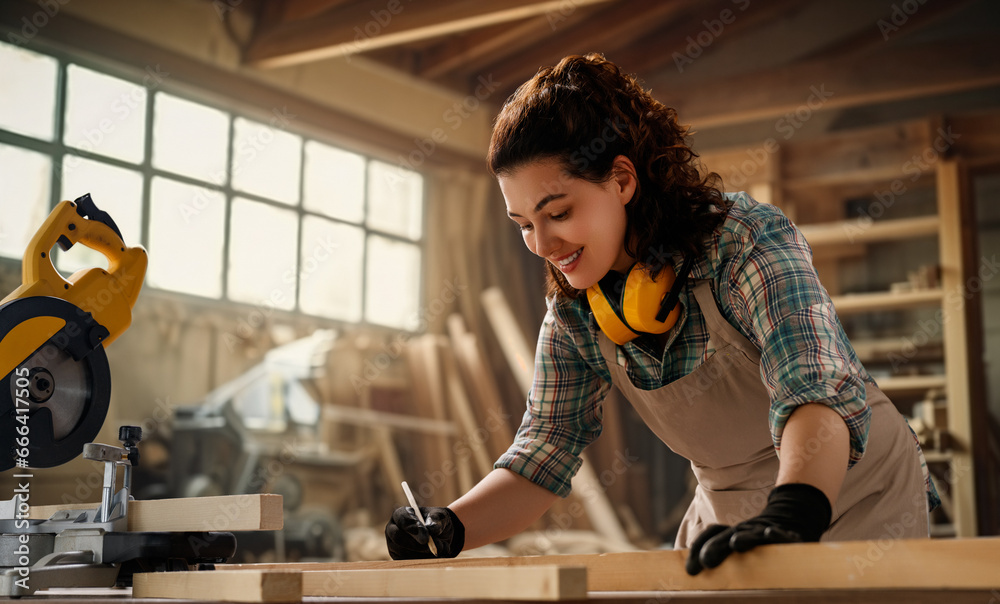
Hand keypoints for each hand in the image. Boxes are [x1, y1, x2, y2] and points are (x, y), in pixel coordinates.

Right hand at [385, 506, 464, 559]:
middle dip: (416, 545)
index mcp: (401, 514)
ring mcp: (394, 544)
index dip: (414, 528)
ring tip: (440, 548)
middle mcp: (393, 529)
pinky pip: (407, 563)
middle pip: (397, 537)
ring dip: (423, 553)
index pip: (403, 519)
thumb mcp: (440, 516)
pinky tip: (433, 555)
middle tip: (432, 549)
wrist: (440, 535)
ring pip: (403, 552)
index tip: (426, 538)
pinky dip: (422, 561)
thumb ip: (436, 519)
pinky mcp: (398, 557)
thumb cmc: (437, 522)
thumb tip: (431, 528)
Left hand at [685, 483, 831, 575]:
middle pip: (726, 535)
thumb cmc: (760, 544)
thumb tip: (694, 573)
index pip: (712, 534)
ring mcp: (764, 532)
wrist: (792, 519)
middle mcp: (745, 531)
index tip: (690, 569)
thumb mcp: (739, 552)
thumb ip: (721, 559)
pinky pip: (780, 535)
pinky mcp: (785, 536)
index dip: (699, 547)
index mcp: (731, 533)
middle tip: (705, 562)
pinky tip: (770, 534)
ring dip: (744, 537)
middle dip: (715, 547)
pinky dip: (775, 534)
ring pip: (751, 534)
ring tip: (736, 543)